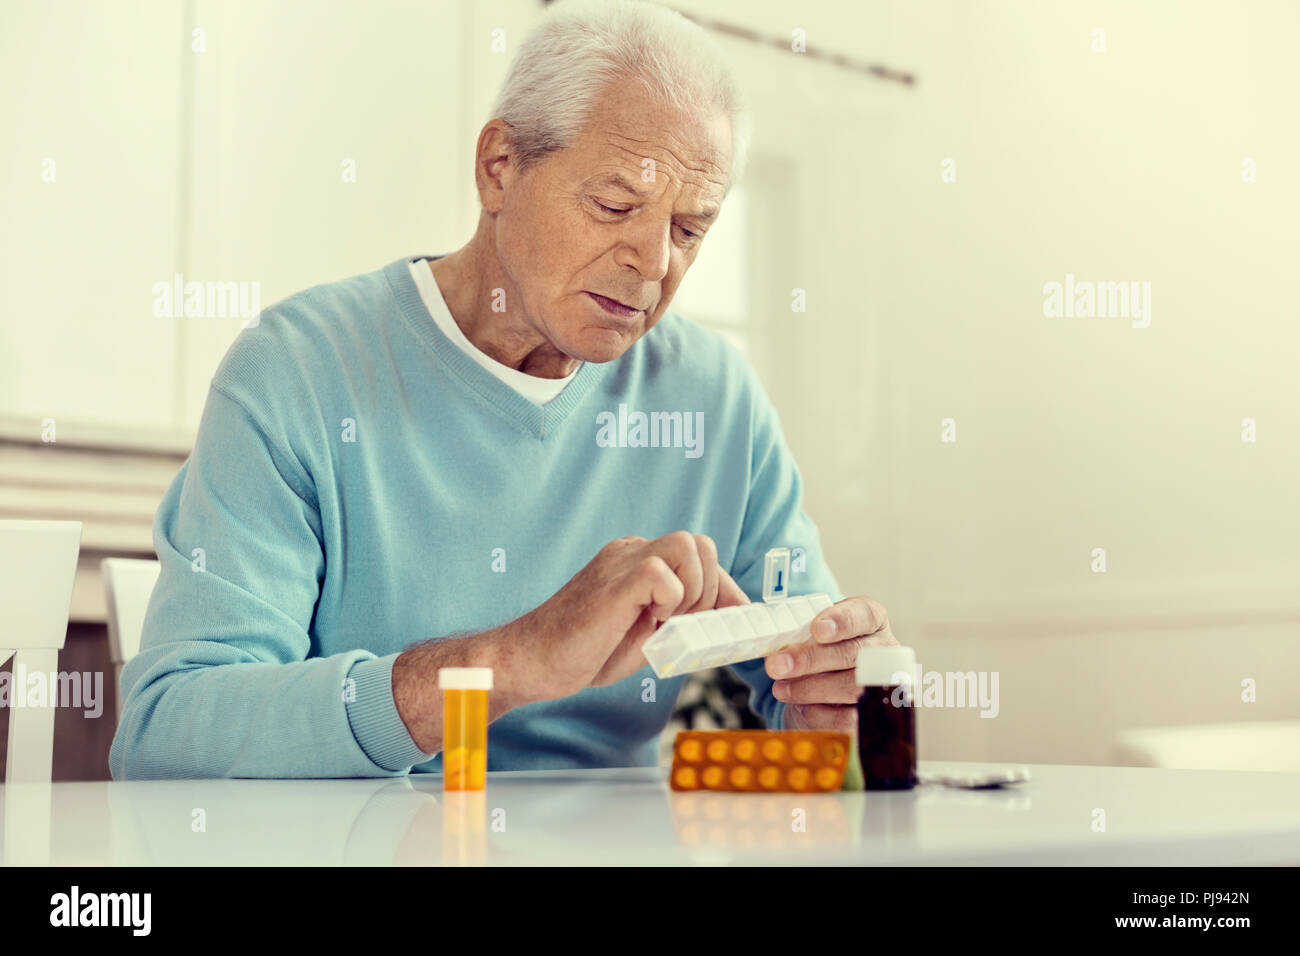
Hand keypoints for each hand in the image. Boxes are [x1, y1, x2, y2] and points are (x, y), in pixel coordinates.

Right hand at [507, 532, 749, 702]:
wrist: (533, 661)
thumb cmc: (583, 651)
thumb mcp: (644, 633)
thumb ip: (676, 619)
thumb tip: (720, 620)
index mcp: (638, 561)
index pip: (699, 557)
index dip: (725, 587)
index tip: (737, 615)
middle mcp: (631, 552)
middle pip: (700, 544)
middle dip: (710, 589)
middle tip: (686, 624)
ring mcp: (621, 562)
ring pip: (688, 547)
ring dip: (693, 591)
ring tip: (665, 622)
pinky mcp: (614, 581)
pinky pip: (662, 572)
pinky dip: (670, 601)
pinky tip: (648, 622)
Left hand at [766, 596, 896, 732]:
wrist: (828, 694)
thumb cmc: (820, 655)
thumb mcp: (811, 637)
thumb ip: (800, 637)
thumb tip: (778, 652)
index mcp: (871, 621)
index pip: (865, 614)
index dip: (842, 620)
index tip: (817, 629)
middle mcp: (884, 651)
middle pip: (852, 654)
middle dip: (810, 659)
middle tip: (776, 666)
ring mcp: (884, 685)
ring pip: (850, 687)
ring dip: (809, 688)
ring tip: (780, 688)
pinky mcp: (875, 718)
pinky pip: (846, 718)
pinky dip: (817, 713)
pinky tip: (800, 706)